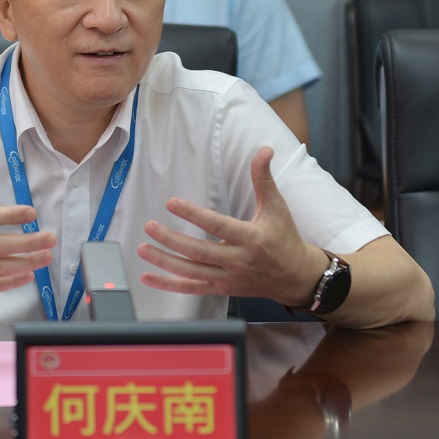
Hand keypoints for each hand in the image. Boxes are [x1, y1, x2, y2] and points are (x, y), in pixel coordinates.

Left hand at [136, 146, 325, 305]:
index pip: (217, 225)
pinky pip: (192, 288)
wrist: (296, 277)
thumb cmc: (285, 238)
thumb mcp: (277, 207)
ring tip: (143, 248)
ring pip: (191, 272)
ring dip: (165, 262)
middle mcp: (238, 261)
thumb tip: (264, 150)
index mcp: (251, 238)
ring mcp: (228, 278)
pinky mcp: (222, 289)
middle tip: (150, 226)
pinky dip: (169, 285)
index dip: (193, 214)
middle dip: (172, 240)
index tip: (171, 203)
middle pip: (199, 252)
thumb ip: (264, 179)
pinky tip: (147, 277)